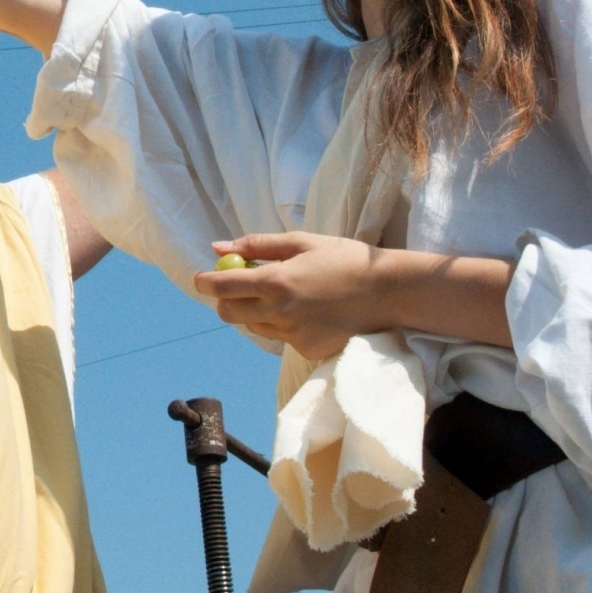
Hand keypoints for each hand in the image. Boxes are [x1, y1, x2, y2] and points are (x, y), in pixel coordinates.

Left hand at [193, 231, 394, 359]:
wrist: (388, 293)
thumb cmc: (345, 259)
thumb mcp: (301, 242)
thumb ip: (256, 245)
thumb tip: (218, 247)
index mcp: (276, 281)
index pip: (221, 287)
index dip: (204, 281)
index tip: (202, 277)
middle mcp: (280, 312)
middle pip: (228, 312)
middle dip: (225, 299)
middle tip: (239, 286)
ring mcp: (293, 335)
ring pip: (252, 326)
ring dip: (253, 311)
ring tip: (282, 295)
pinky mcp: (306, 350)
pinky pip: (279, 337)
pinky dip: (281, 324)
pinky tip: (306, 310)